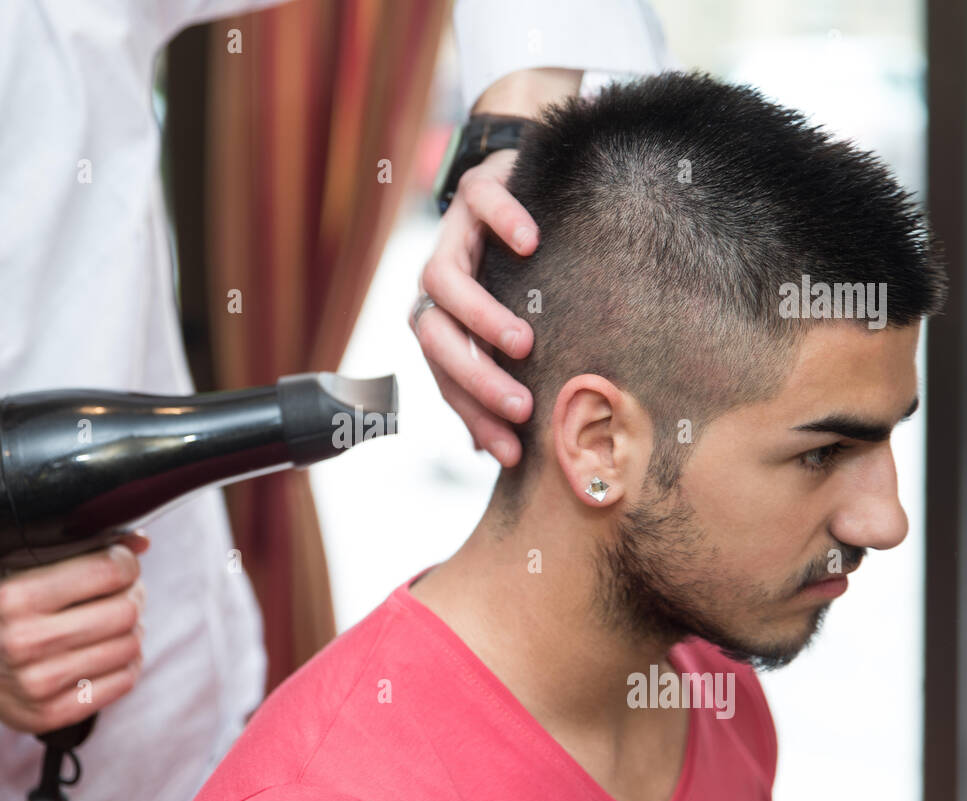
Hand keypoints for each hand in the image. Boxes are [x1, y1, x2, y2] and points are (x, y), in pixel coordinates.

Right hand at [0, 530, 150, 734]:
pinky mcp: (51, 715)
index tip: (121, 564)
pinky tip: (108, 652)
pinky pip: (123, 682)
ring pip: (129, 647)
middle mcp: (24, 641)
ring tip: (113, 623)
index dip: (126, 563)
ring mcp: (38, 683)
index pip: (107, 571)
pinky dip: (126, 663)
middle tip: (122, 594)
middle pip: (125, 612)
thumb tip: (141, 543)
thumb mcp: (22, 566)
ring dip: (131, 631)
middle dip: (132, 597)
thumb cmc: (0, 608)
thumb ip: (78, 548)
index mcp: (16, 597)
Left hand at [415, 148, 537, 467]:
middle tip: (520, 406)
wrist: (525, 181)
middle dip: (475, 379)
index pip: (446, 378)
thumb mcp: (514, 325)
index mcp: (442, 321)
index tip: (513, 452)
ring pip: (443, 280)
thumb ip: (503, 374)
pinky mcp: (475, 189)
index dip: (475, 416)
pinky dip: (503, 224)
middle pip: (434, 337)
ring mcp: (451, 234)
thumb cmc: (525, 269)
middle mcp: (437, 284)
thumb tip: (492, 454)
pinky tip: (531, 245)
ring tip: (524, 341)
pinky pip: (479, 205)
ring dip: (481, 317)